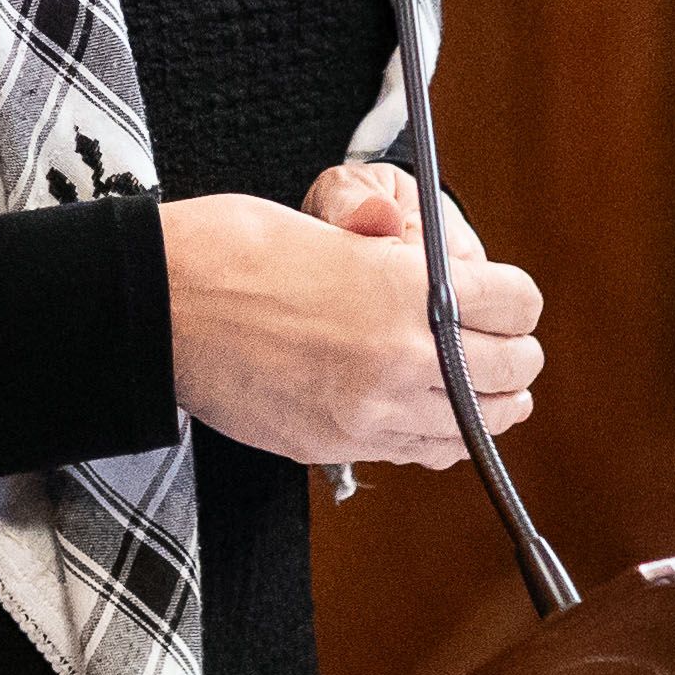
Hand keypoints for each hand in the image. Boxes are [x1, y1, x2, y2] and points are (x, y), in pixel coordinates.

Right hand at [162, 168, 542, 471]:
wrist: (158, 307)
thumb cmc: (232, 248)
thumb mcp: (328, 222)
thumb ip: (393, 248)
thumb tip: (430, 256)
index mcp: (404, 291)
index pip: (516, 304)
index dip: (510, 293)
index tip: (496, 291)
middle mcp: (401, 360)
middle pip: (512, 370)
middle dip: (509, 349)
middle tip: (492, 336)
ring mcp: (370, 413)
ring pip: (480, 424)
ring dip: (486, 400)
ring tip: (475, 382)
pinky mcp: (338, 445)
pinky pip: (425, 453)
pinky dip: (441, 433)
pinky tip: (427, 412)